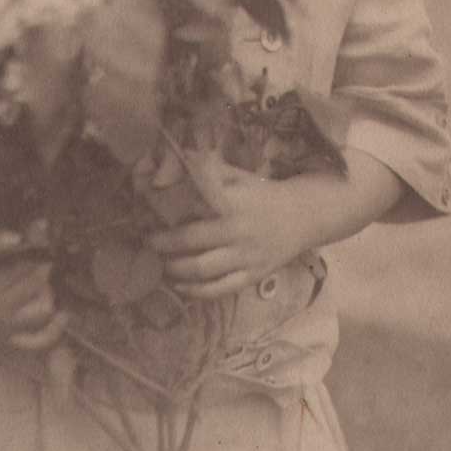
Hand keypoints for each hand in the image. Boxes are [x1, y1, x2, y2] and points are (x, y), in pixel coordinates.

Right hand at [0, 223, 67, 352]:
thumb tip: (18, 238)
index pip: (24, 265)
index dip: (37, 243)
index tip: (42, 226)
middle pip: (38, 284)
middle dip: (41, 261)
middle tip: (37, 246)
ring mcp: (0, 331)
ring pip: (43, 310)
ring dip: (45, 289)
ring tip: (36, 275)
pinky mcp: (3, 340)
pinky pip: (38, 342)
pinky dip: (53, 330)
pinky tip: (63, 313)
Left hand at [147, 162, 304, 299]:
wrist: (304, 216)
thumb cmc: (263, 194)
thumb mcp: (238, 176)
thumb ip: (208, 171)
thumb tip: (176, 159)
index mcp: (232, 203)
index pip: (193, 208)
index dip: (167, 213)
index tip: (146, 215)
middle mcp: (238, 231)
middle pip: (192, 241)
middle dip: (164, 244)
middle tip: (148, 243)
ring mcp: (246, 257)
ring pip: (202, 270)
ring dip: (175, 269)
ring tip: (161, 265)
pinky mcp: (253, 276)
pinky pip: (220, 289)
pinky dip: (197, 292)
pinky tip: (179, 287)